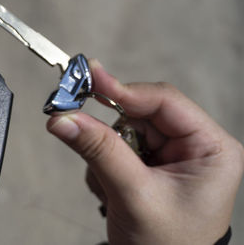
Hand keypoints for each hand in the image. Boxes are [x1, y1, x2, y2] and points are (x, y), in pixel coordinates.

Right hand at [47, 59, 243, 244]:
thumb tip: (65, 118)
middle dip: (109, 132)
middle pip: (139, 114)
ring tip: (109, 185)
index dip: (124, 90)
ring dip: (105, 154)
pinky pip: (117, 146)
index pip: (165, 101)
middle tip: (72, 121)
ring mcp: (169, 155)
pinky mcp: (150, 164)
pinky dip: (104, 164)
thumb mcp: (133, 195)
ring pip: (123, 130)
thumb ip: (99, 151)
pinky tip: (110, 188)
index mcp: (211, 148)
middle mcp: (192, 146)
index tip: (89, 79)